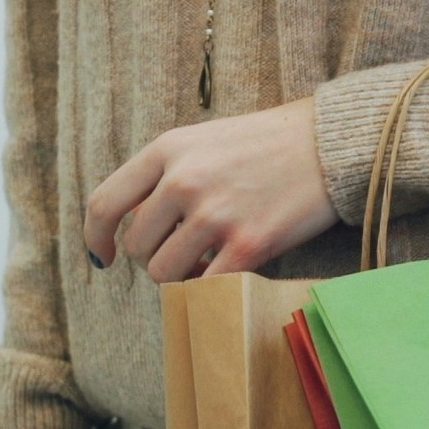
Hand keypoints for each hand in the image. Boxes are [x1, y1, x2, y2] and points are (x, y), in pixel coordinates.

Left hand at [84, 100, 334, 281]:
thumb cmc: (267, 144)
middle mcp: (185, 179)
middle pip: (137, 246)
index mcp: (168, 148)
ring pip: (164, 273)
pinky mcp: (248, 244)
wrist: (332, 143)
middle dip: (154, 257)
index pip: (104, 203)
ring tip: (210, 259)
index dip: (96, 237)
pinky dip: (211, 287)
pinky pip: (205, 287)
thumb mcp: (205, 141)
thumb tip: (134, 227)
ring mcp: (215, 213)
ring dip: (182, 275)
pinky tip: (230, 270)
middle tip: (185, 252)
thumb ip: (165, 176)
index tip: (104, 257)